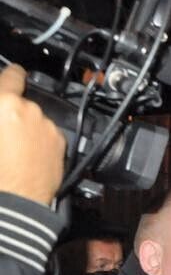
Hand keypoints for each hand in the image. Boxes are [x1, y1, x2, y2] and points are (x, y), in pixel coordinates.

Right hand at [0, 64, 64, 203]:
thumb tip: (2, 109)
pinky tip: (27, 155)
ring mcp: (49, 128)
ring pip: (35, 120)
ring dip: (26, 127)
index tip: (14, 73)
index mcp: (6, 104)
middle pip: (21, 103)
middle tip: (2, 132)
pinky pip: (48, 135)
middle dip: (12, 112)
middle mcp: (32, 111)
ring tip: (12, 149)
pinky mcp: (61, 145)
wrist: (14, 201)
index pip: (11, 76)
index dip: (12, 74)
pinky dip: (40, 140)